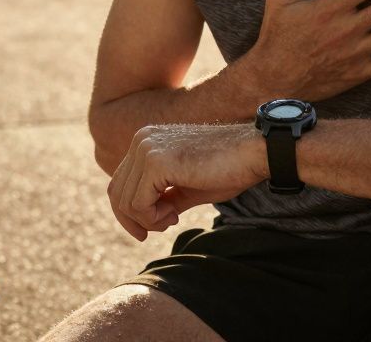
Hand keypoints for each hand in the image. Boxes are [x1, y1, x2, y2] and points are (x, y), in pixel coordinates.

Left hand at [107, 123, 265, 240]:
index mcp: (146, 141)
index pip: (119, 183)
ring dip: (148, 220)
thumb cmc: (226, 169)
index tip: (147, 230)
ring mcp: (147, 148)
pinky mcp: (157, 161)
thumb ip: (161, 198)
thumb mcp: (185, 188)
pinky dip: (153, 218)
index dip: (128, 213)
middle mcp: (141, 140)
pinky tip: (175, 214)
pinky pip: (138, 203)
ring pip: (125, 201)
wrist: (254, 152)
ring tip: (174, 217)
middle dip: (136, 219)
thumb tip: (141, 219)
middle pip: (117, 192)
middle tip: (164, 225)